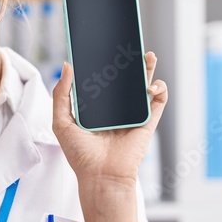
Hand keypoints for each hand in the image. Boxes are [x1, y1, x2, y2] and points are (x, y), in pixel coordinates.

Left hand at [51, 51, 167, 187]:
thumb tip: (67, 65)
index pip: (102, 80)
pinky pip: (158, 103)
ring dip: (148, 70)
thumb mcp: (62, 122)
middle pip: (124, 79)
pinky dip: (160, 91)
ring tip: (148, 55)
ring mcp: (132, 115)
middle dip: (129, 61)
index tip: (103, 45)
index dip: (104, 63)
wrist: (101, 176)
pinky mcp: (147, 123)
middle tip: (129, 45)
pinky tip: (152, 86)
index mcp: (96, 107)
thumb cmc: (80, 154)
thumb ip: (61, 94)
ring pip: (143, 87)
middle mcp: (115, 109)